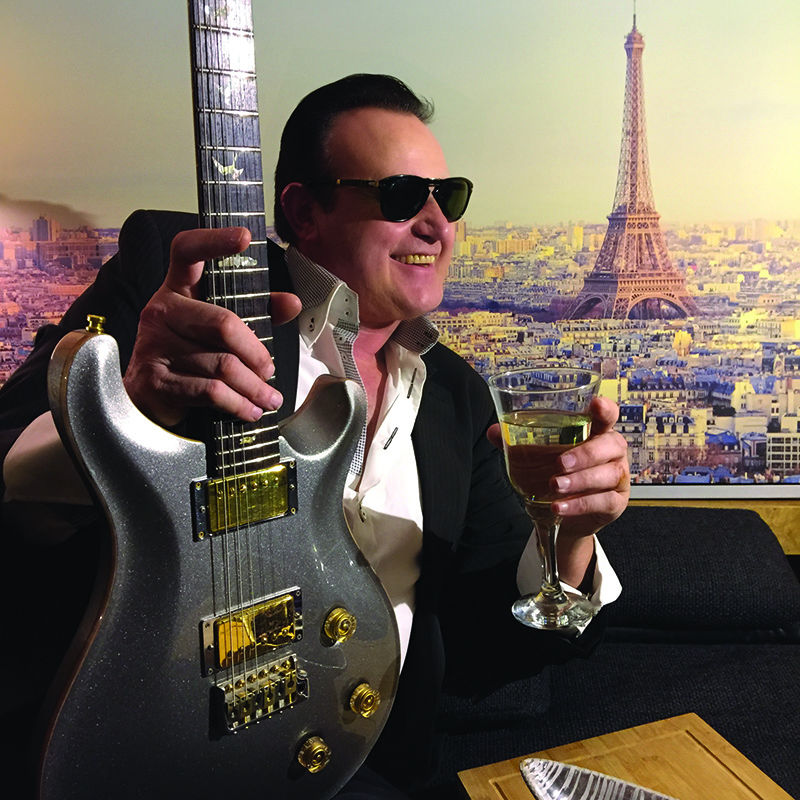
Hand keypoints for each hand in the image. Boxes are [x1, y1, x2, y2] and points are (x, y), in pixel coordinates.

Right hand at [123, 227, 301, 426]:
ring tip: (269, 398)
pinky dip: (238, 404)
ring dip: (253, 387)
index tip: (245, 238)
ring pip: (222, 365)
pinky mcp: (155, 379)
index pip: (188, 251)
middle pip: (223, 323)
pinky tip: (250, 410)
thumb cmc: (189, 356)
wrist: (146, 399)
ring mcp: (155, 344)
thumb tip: (292, 303)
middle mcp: (163, 310)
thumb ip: (256, 313)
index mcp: (178, 289)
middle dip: (256, 353)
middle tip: (270, 370)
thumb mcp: (219, 331)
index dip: (214, 240)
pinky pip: (209, 391)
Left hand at [487, 395, 628, 585]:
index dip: (605, 409)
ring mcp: (617, 477)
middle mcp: (612, 452)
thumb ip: (518, 443)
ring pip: (607, 474)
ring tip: (554, 486)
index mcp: (596, 433)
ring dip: (579, 481)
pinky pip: (602, 501)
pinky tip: (560, 506)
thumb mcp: (539, 457)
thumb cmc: (558, 475)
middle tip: (559, 463)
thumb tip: (494, 431)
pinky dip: (579, 504)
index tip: (595, 404)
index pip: (608, 415)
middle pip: (611, 444)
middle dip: (585, 453)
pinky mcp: (615, 503)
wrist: (567, 514)